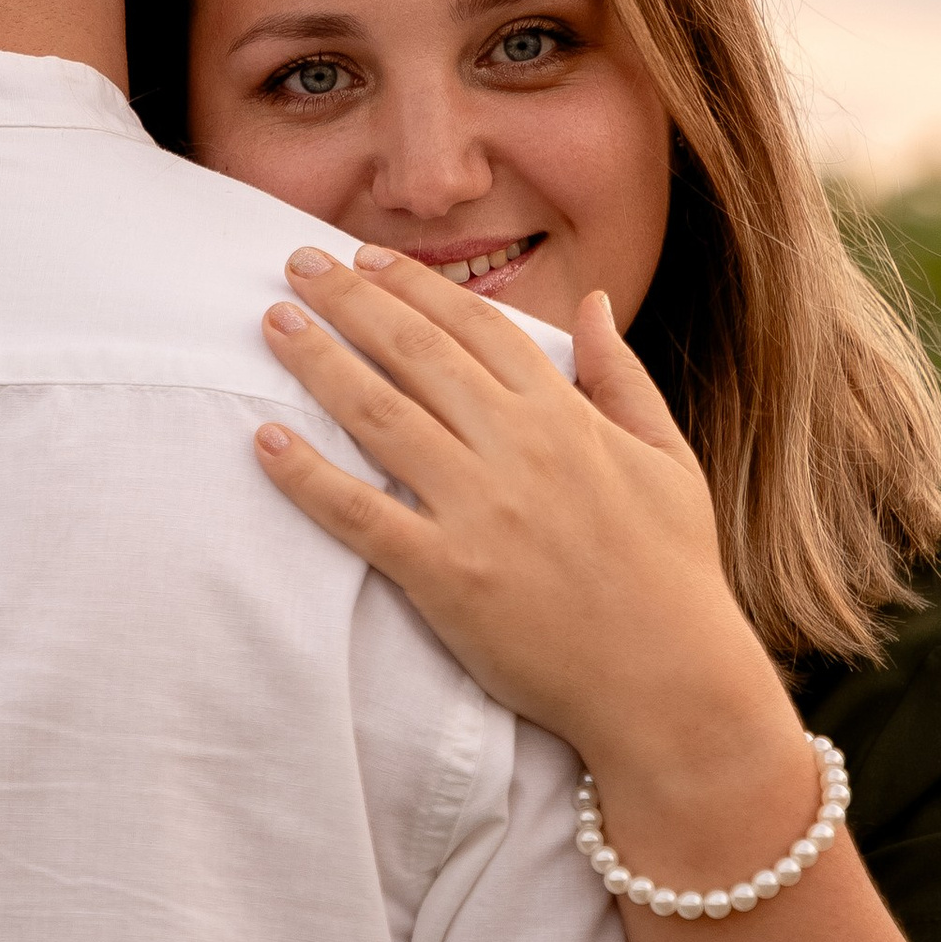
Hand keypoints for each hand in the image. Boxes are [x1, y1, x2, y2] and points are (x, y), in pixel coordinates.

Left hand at [253, 245, 800, 817]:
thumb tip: (596, 302)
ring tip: (273, 325)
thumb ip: (622, 376)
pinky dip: (308, 478)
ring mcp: (477, 510)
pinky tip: (266, 444)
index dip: (414, 285)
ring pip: (378, 415)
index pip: (475, 326)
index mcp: (565, 416)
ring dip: (318, 363)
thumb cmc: (674, 572)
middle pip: (413, 352)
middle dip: (348, 299)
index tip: (367, 258)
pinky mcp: (445, 576)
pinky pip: (360, 516)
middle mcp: (515, 448)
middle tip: (296, 265)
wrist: (669, 683)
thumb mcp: (668, 458)